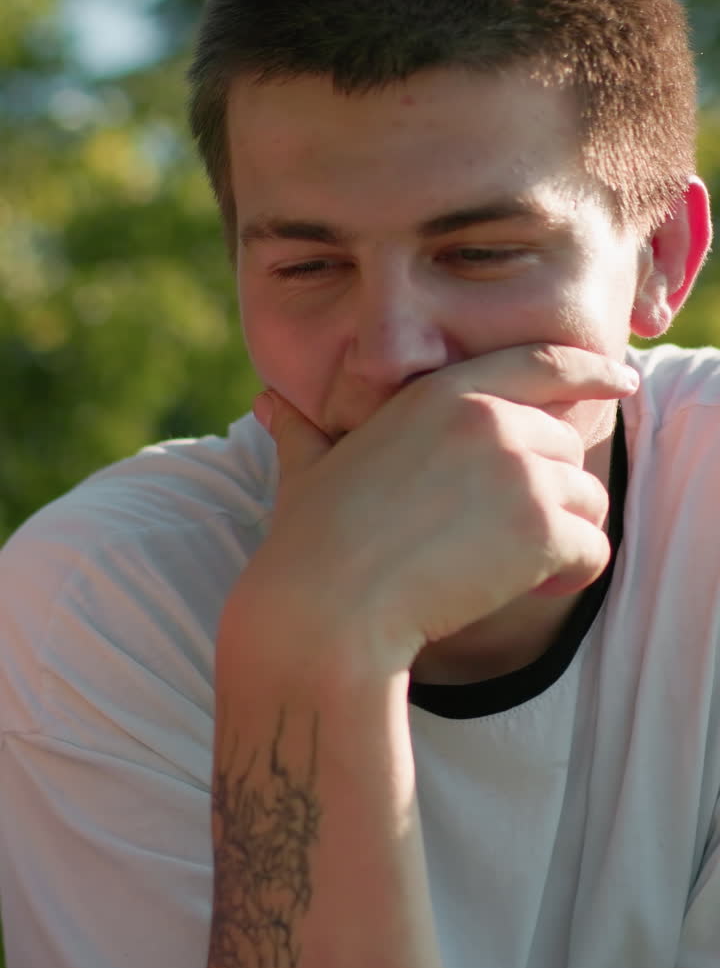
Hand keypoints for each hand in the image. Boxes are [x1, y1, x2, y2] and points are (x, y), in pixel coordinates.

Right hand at [245, 344, 636, 678]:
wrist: (327, 606)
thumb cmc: (312, 539)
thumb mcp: (309, 467)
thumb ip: (303, 429)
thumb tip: (268, 403)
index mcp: (443, 393)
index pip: (542, 362)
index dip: (591, 367)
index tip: (622, 377)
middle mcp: (491, 419)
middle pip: (567, 443)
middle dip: (549, 488)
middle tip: (504, 534)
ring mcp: (520, 471)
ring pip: (587, 498)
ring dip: (560, 534)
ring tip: (507, 565)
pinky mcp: (540, 528)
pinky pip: (593, 550)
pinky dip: (571, 576)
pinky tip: (529, 590)